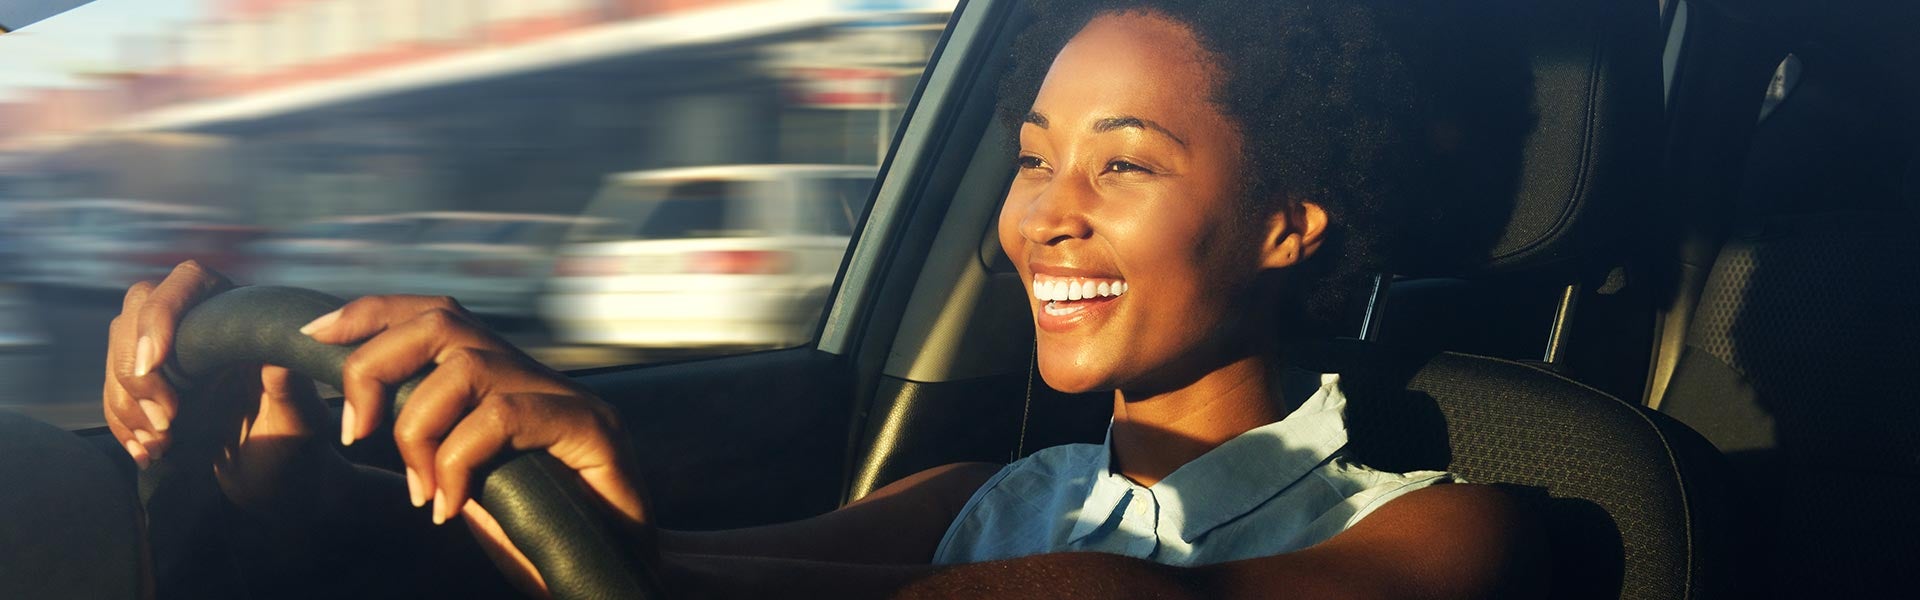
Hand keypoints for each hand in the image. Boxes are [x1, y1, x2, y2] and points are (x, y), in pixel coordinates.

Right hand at [103, 261, 342, 509]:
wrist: (277, 481)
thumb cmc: (295, 446)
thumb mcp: (299, 421)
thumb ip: (289, 390)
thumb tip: (278, 358)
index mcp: (241, 316)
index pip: (190, 281)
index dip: (162, 313)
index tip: (154, 363)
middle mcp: (201, 325)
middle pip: (136, 314)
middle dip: (138, 372)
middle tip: (165, 422)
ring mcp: (171, 356)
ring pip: (117, 355)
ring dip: (127, 404)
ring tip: (160, 445)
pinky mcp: (152, 388)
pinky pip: (114, 393)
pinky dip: (121, 425)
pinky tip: (145, 452)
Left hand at [308, 294, 650, 591]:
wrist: (614, 576)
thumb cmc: (543, 540)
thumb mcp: (465, 486)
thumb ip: (431, 446)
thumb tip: (361, 415)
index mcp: (506, 381)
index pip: (436, 315)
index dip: (372, 314)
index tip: (316, 335)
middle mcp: (539, 377)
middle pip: (442, 320)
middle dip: (375, 365)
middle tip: (355, 433)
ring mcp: (571, 398)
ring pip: (465, 366)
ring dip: (416, 428)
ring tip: (418, 489)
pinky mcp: (593, 429)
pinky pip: (502, 417)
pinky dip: (458, 461)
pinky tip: (451, 507)